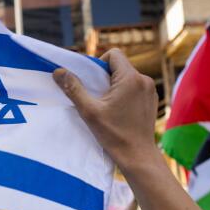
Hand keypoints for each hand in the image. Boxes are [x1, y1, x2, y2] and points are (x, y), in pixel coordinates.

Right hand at [53, 49, 157, 168]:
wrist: (138, 156)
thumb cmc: (114, 135)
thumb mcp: (89, 111)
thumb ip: (73, 89)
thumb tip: (58, 72)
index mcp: (130, 78)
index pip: (113, 54)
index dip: (99, 63)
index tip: (92, 82)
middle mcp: (144, 80)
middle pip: (120, 66)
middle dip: (105, 77)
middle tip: (96, 96)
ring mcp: (150, 90)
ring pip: (127, 77)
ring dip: (115, 86)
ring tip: (107, 105)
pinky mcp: (152, 100)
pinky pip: (135, 88)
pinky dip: (125, 94)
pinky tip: (119, 112)